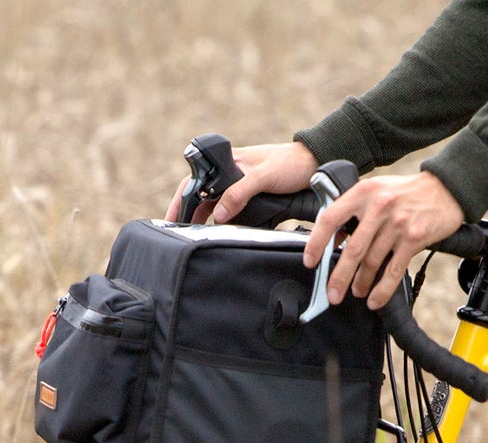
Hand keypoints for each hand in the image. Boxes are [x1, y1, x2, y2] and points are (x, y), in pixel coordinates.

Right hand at [163, 142, 319, 223]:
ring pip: (214, 204)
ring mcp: (239, 184)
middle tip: (179, 234)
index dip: (180, 201)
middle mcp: (229, 172)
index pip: (193, 182)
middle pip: (200, 196)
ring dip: (204, 219)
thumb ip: (239, 193)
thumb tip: (218, 215)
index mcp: (226, 162)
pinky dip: (222, 221)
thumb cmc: (290, 163)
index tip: (172, 221)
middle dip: (188, 214)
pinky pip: (230, 209)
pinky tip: (218, 232)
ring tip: (195, 236)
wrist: (315, 163)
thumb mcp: (263, 177)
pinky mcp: (250, 195)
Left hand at [303, 171, 464, 309]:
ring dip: (361, 283)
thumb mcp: (377, 190)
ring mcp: (397, 223)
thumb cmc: (407, 191)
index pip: (330, 218)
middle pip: (352, 249)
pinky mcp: (414, 238)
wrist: (446, 187)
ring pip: (372, 262)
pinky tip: (374, 299)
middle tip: (332, 293)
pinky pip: (394, 270)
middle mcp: (379, 206)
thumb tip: (335, 239)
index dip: (317, 243)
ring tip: (355, 292)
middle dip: (339, 277)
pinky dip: (382, 289)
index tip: (310, 262)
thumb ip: (355, 210)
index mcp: (364, 192)